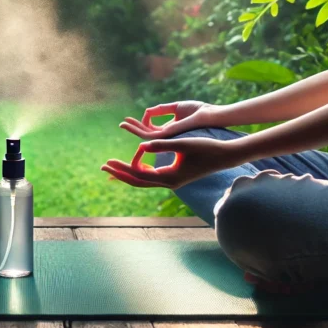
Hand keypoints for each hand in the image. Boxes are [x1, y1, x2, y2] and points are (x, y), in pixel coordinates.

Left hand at [101, 137, 242, 188]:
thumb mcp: (183, 144)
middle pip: (138, 181)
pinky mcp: (176, 176)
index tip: (109, 161)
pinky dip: (142, 169)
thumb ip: (162, 145)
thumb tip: (140, 145)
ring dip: (129, 172)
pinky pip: (153, 175)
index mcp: (169, 178)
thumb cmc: (206, 149)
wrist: (225, 156)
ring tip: (113, 165)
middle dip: (120, 174)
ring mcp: (172, 181)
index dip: (122, 169)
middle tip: (103, 166)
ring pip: (145, 179)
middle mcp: (169, 183)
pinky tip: (136, 161)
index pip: (139, 176)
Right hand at [119, 101, 224, 139]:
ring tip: (122, 124)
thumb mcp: (176, 107)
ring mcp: (168, 137)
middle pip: (146, 134)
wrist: (209, 115)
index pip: (152, 129)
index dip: (141, 123)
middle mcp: (168, 135)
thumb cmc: (198, 110)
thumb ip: (162, 109)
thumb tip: (147, 111)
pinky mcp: (168, 136)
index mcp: (171, 129)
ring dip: (133, 129)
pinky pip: (149, 135)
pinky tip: (131, 125)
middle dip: (134, 128)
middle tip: (122, 123)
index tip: (133, 116)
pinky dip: (138, 130)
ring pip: (145, 136)